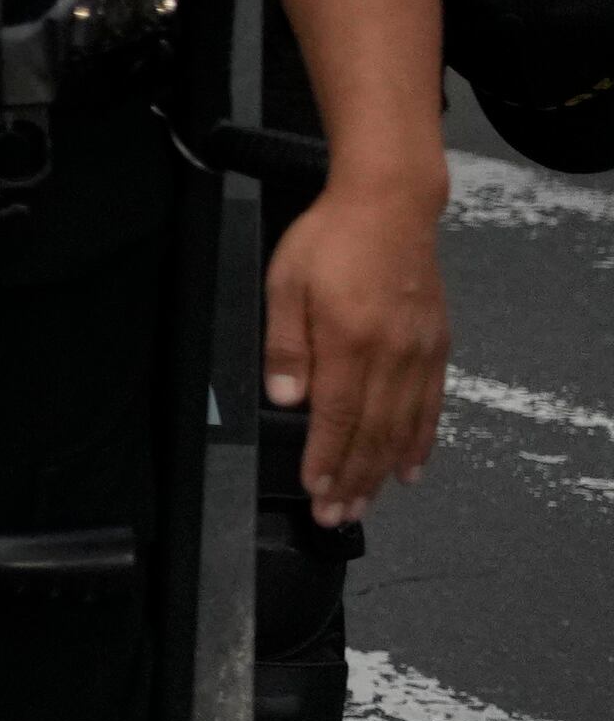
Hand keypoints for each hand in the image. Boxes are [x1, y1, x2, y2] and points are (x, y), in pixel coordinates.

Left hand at [264, 176, 446, 522]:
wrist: (390, 205)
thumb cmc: (329, 239)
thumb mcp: (286, 283)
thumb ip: (286, 345)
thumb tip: (285, 400)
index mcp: (349, 340)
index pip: (337, 416)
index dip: (326, 459)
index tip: (316, 491)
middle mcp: (391, 354)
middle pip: (372, 432)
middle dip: (353, 479)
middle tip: (337, 515)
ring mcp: (419, 352)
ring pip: (403, 426)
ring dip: (382, 470)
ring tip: (366, 503)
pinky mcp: (436, 346)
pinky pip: (431, 405)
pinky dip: (421, 441)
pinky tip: (411, 467)